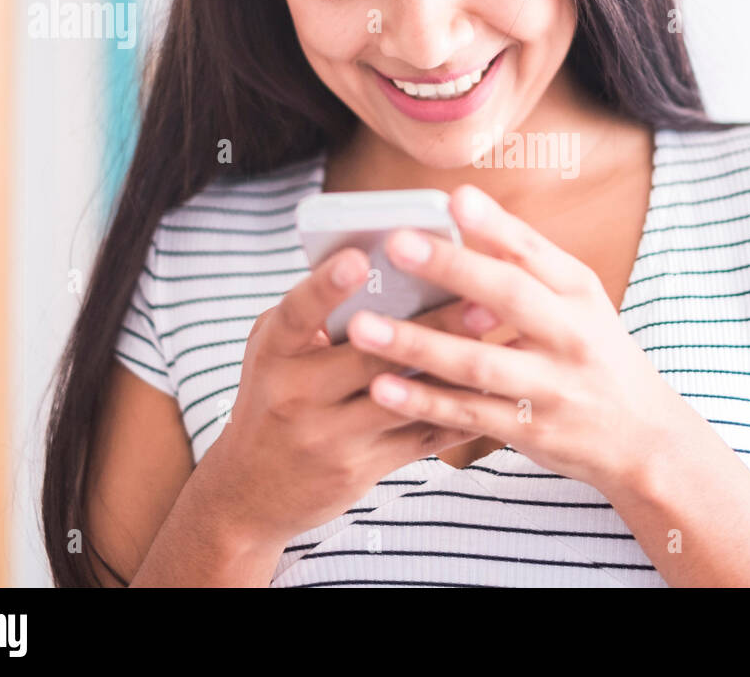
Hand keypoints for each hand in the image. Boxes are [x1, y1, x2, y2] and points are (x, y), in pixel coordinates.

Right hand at [199, 246, 488, 549]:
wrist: (251, 492)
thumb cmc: (272, 398)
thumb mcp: (272, 351)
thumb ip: (312, 314)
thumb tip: (376, 268)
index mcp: (274, 354)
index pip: (296, 314)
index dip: (326, 286)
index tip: (360, 257)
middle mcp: (296, 396)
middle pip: (370, 358)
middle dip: (432, 327)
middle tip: (481, 300)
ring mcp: (329, 437)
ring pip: (404, 400)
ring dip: (454, 371)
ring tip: (498, 342)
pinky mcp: (360, 469)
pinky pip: (419, 438)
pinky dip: (457, 413)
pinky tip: (494, 390)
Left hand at [343, 184, 711, 492]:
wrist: (641, 436)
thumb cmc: (594, 353)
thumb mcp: (578, 301)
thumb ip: (526, 262)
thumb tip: (465, 209)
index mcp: (579, 294)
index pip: (535, 251)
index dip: (494, 224)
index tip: (454, 198)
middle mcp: (570, 336)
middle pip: (509, 297)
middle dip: (451, 269)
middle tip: (395, 244)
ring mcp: (551, 388)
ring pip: (478, 363)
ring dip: (417, 345)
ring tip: (362, 326)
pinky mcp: (529, 431)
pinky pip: (469, 415)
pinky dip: (424, 403)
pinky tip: (382, 390)